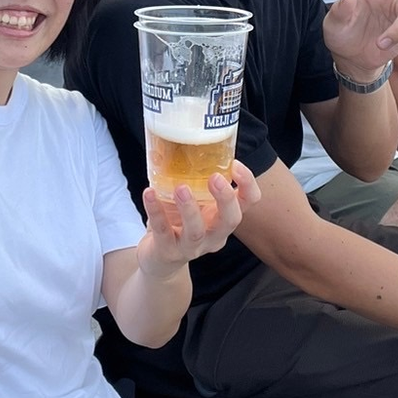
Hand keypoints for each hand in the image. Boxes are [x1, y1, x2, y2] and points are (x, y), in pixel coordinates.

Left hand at [136, 161, 260, 278]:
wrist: (159, 259)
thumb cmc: (180, 222)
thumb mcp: (195, 201)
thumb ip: (198, 179)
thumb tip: (190, 138)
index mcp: (223, 218)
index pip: (248, 203)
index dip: (248, 185)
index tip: (236, 164)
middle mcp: (214, 235)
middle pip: (231, 220)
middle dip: (226, 199)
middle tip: (215, 177)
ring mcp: (192, 247)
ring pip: (196, 231)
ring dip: (190, 208)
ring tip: (181, 188)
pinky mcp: (168, 251)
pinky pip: (163, 232)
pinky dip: (156, 212)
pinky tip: (149, 193)